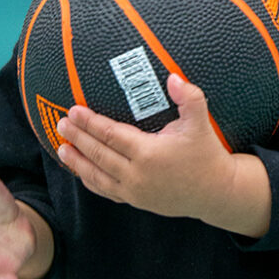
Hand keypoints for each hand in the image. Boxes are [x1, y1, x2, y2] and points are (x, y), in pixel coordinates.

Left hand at [55, 74, 239, 221]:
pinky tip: (81, 172)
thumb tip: (173, 77)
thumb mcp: (200, 123)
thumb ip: (189, 98)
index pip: (111, 135)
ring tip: (61, 148)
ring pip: (98, 176)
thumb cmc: (207, 154)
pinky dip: (91, 181)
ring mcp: (135, 191)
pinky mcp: (137, 201)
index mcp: (149, 153)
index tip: (74, 110)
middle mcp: (137, 175)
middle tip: (61, 124)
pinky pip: (107, 191)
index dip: (90, 123)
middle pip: (99, 154)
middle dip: (78, 138)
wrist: (217, 193)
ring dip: (77, 162)